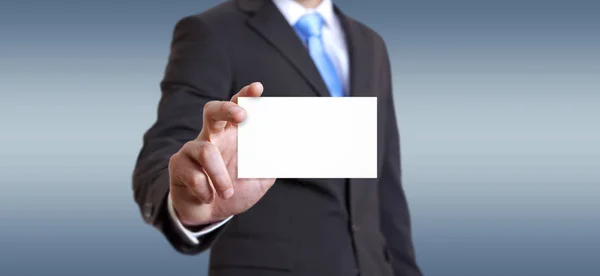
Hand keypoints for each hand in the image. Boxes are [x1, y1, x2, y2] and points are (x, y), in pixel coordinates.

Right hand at [168, 82, 275, 225]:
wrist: (208, 215)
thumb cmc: (234, 191)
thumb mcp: (259, 179)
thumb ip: (272, 164)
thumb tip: (289, 150)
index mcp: (232, 136)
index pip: (238, 109)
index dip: (246, 96)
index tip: (257, 88)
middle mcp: (211, 137)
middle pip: (212, 111)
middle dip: (227, 109)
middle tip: (242, 115)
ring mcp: (192, 149)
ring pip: (206, 152)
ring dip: (220, 177)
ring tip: (227, 193)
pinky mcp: (178, 165)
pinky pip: (194, 176)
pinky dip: (206, 192)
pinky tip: (207, 198)